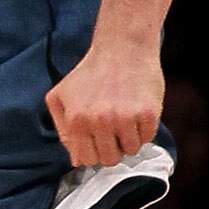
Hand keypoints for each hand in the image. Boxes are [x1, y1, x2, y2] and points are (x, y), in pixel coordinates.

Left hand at [47, 33, 162, 167]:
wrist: (122, 48)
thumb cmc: (89, 73)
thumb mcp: (61, 96)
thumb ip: (63, 130)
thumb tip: (76, 160)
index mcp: (76, 120)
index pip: (86, 159)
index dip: (93, 153)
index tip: (97, 141)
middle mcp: (100, 121)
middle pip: (110, 160)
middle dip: (111, 149)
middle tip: (112, 130)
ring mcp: (125, 118)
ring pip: (131, 151)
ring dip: (128, 139)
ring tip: (124, 117)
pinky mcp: (148, 114)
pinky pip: (147, 138)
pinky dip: (143, 130)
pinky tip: (136, 111)